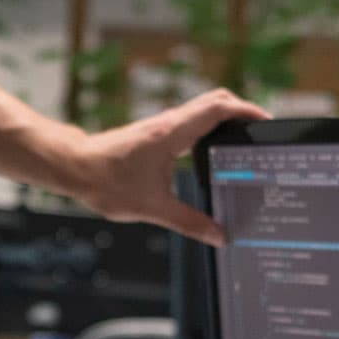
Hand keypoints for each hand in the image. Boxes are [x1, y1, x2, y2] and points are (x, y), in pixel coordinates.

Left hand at [72, 89, 267, 245]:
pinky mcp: (154, 136)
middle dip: (242, 112)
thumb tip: (220, 236)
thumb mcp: (152, 208)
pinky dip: (209, 130)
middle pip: (215, 103)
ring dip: (226, 120)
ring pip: (201, 112)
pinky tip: (215, 154)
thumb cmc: (105, 180)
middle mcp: (168, 124)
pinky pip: (190, 124)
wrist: (72, 167)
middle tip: (262, 134)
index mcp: (172, 133)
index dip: (247, 109)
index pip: (218, 107)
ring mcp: (161, 127)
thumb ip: (189, 223)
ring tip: (247, 143)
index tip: (267, 121)